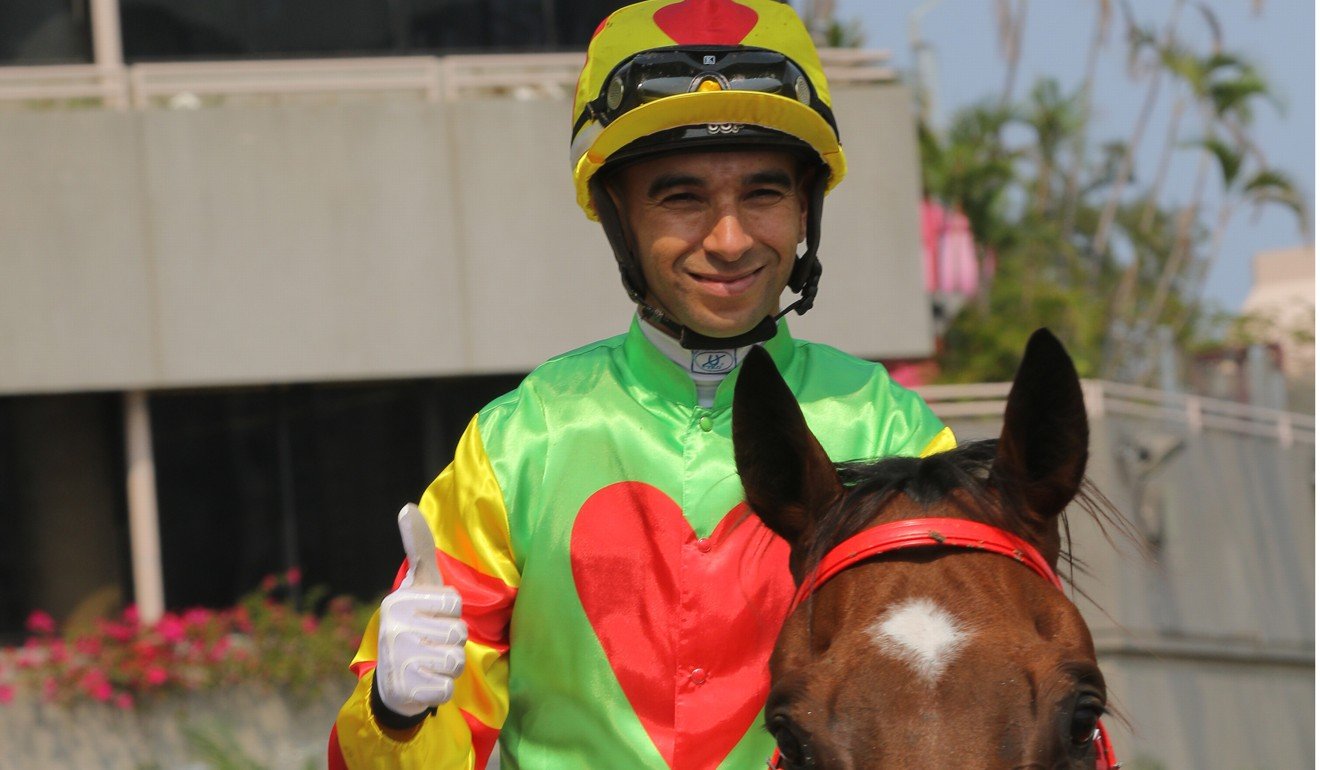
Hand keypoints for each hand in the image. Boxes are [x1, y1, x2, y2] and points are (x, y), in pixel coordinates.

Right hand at [374, 503, 466, 717]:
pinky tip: (425, 683)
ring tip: (429, 662)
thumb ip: (418, 547)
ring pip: (455, 660)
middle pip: (458, 633)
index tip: (432, 616)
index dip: (451, 613)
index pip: (454, 603)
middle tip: (430, 643)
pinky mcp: (405, 690)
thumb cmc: (414, 624)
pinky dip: (442, 688)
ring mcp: (397, 660)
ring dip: (449, 665)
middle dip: (452, 641)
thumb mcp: (418, 584)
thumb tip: (407, 507)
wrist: (392, 682)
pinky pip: (447, 687)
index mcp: (398, 600)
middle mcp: (393, 628)